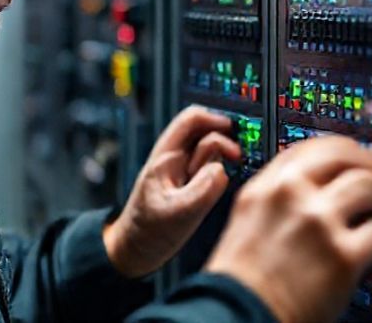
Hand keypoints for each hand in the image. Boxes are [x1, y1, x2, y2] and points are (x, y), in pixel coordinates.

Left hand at [103, 106, 240, 277]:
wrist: (135, 252)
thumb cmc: (145, 232)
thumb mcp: (176, 214)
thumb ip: (201, 191)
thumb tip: (222, 170)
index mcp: (165, 157)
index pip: (190, 120)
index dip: (213, 119)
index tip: (232, 130)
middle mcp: (175, 160)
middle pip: (204, 131)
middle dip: (222, 140)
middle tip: (236, 157)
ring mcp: (184, 173)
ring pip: (209, 152)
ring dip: (219, 160)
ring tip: (214, 184)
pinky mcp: (191, 186)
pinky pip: (211, 172)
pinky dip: (219, 175)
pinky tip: (215, 192)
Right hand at [205, 136, 371, 322]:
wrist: (236, 317)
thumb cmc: (240, 284)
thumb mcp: (247, 223)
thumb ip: (278, 202)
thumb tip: (321, 192)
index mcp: (264, 187)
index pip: (312, 146)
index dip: (342, 151)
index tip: (355, 161)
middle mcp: (290, 196)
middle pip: (347, 157)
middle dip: (371, 169)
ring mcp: (317, 222)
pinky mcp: (342, 256)